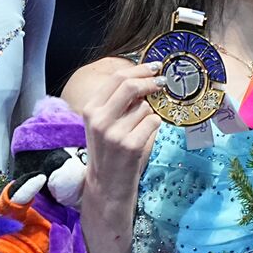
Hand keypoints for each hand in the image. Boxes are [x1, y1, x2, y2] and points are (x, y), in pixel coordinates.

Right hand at [80, 62, 165, 201]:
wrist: (106, 186)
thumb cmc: (109, 152)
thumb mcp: (103, 124)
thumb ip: (118, 102)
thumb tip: (145, 79)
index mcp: (90, 109)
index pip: (116, 78)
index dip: (139, 69)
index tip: (154, 67)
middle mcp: (100, 119)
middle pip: (130, 86)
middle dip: (150, 81)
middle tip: (162, 82)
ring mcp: (115, 133)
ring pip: (145, 107)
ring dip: (150, 113)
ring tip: (140, 129)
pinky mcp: (131, 145)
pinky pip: (154, 122)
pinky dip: (154, 126)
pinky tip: (144, 137)